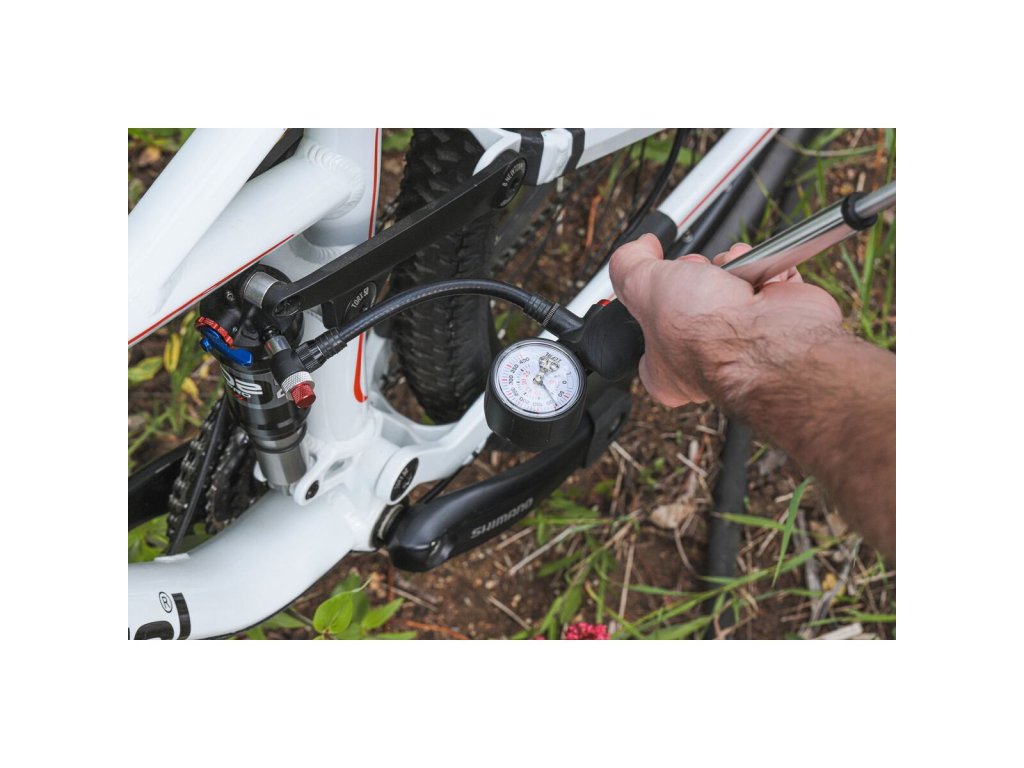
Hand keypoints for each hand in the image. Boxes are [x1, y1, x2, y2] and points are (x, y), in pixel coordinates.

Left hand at [608, 233, 841, 406]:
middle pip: (693, 297)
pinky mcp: (776, 320)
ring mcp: (744, 340)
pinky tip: (760, 274)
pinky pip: (766, 281)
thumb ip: (627, 264)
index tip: (656, 283)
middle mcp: (707, 360)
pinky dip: (765, 267)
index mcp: (667, 369)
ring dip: (731, 264)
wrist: (778, 337)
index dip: (652, 297)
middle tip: (698, 276)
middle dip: (696, 272)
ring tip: (733, 272)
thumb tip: (639, 248)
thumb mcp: (642, 286)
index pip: (648, 330)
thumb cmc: (711, 333)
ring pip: (729, 284)